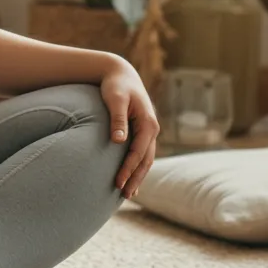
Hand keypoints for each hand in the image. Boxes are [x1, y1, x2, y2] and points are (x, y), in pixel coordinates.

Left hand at [101, 60, 159, 199]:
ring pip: (146, 159)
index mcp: (148, 123)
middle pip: (145, 160)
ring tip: (128, 193)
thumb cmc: (116, 85)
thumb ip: (117, 119)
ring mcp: (148, 132)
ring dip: (138, 176)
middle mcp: (152, 129)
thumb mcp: (115, 99)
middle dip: (135, 178)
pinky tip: (130, 179)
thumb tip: (118, 141)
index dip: (128, 169)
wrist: (121, 73)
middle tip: (124, 195)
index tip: (118, 182)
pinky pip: (141, 153)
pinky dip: (137, 167)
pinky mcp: (142, 132)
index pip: (138, 152)